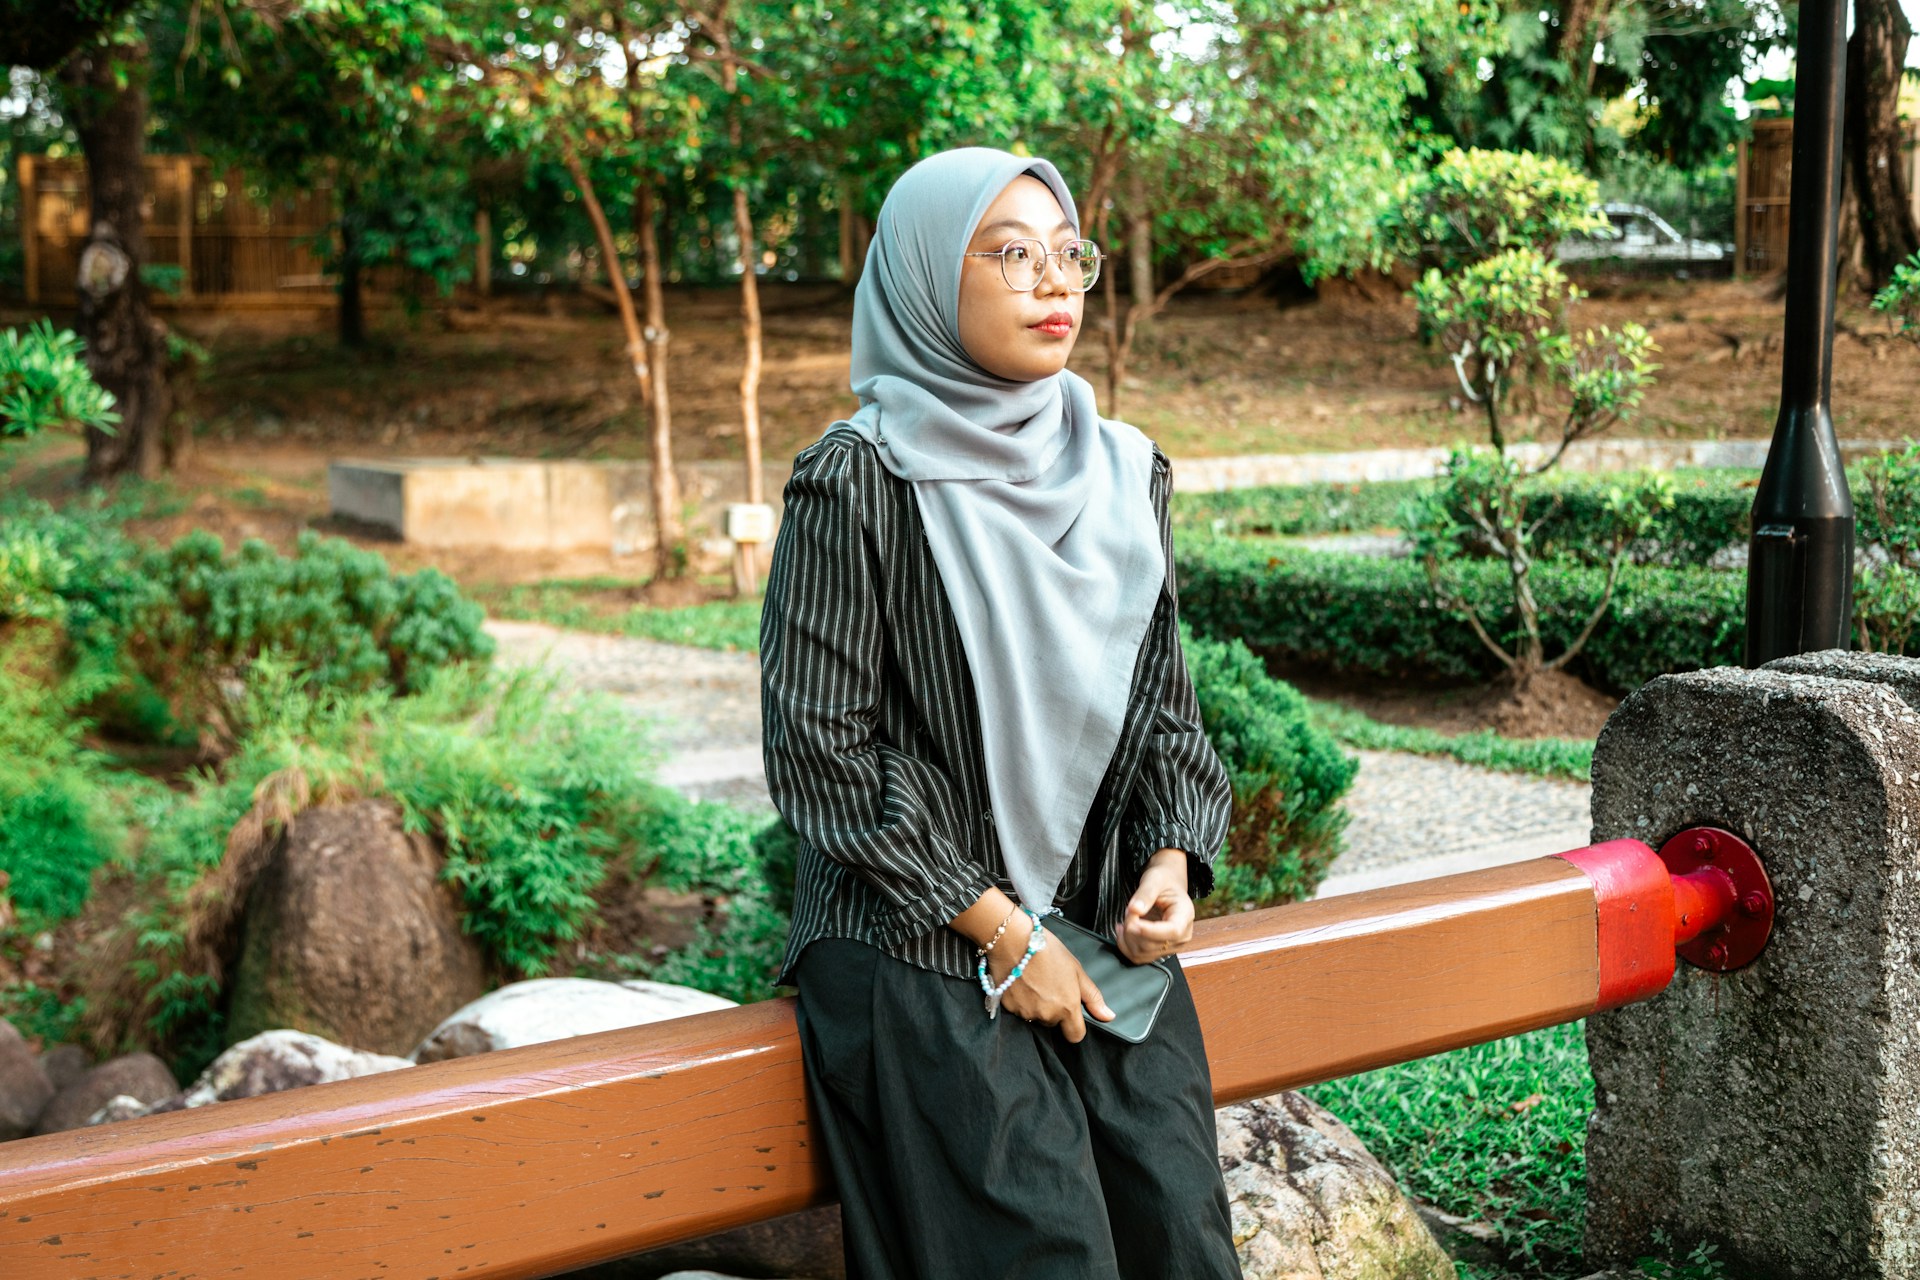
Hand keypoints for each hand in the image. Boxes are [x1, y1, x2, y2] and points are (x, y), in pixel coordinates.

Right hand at [950, 890, 1112, 1041]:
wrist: (1013, 940)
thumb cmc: (1046, 950)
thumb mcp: (1077, 970)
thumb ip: (1093, 997)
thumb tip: (1108, 1016)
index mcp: (1066, 1007)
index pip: (1075, 1035)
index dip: (1075, 1026)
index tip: (1071, 1014)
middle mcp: (1046, 1015)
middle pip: (1053, 1023)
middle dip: (1053, 1010)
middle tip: (1049, 985)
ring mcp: (1026, 1012)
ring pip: (1035, 1017)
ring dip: (1036, 1006)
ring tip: (1034, 981)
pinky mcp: (1008, 1007)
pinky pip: (1018, 1010)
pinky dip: (1020, 1001)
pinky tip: (1021, 982)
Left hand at [1116, 848, 1193, 963]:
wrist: (1167, 886)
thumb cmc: (1163, 881)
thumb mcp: (1154, 880)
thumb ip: (1145, 894)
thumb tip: (1135, 910)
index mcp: (1185, 916)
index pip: (1172, 932)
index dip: (1150, 931)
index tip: (1133, 922)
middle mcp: (1182, 936)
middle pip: (1152, 944)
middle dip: (1132, 928)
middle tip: (1128, 909)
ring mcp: (1170, 946)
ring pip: (1142, 953)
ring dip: (1126, 937)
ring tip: (1127, 917)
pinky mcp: (1158, 951)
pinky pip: (1138, 957)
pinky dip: (1125, 945)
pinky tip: (1123, 930)